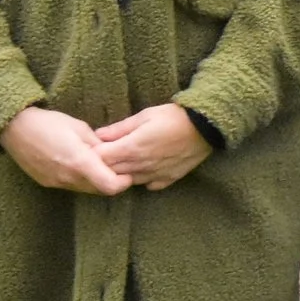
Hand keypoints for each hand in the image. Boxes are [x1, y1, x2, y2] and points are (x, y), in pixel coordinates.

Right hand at [0, 106, 130, 195]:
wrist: (15, 129)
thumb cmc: (50, 123)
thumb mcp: (80, 128)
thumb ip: (98, 144)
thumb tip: (112, 153)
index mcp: (79, 162)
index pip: (109, 186)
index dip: (123, 183)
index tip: (128, 173)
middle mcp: (68, 177)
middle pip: (99, 191)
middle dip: (112, 182)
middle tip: (118, 168)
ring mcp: (56, 182)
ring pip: (85, 190)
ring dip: (96, 182)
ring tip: (99, 165)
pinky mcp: (47, 183)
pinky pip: (71, 187)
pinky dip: (81, 180)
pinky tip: (81, 166)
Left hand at [94, 103, 213, 190]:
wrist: (206, 126)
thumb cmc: (174, 116)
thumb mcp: (145, 115)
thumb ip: (120, 128)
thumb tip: (97, 135)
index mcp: (131, 148)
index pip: (100, 159)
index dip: (93, 154)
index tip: (93, 148)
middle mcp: (140, 166)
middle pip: (111, 172)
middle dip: (104, 165)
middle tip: (105, 156)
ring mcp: (154, 175)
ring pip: (128, 181)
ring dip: (122, 174)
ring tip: (124, 162)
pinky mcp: (167, 179)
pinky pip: (148, 185)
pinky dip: (142, 179)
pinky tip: (145, 169)